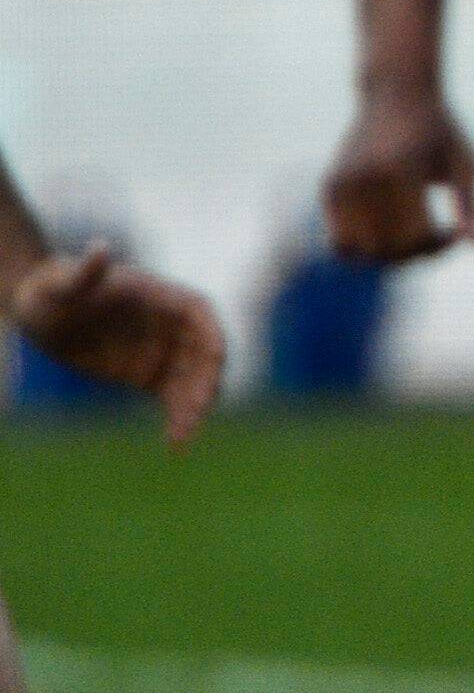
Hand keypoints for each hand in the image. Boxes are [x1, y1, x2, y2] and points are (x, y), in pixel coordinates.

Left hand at [12, 243, 225, 440]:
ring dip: (196, 410)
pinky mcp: (151, 378)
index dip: (213, 338)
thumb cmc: (49, 289)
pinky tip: (176, 443)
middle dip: (206, 383)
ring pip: (195, 384)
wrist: (38, 314)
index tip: (216, 362)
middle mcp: (172, 328)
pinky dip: (181, 421)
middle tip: (195, 410)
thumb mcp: (62, 283)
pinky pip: (176, 402)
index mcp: (162, 298)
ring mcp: (165, 354)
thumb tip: (101, 248)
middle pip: (205, 357)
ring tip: (183, 436)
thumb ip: (85, 271)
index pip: (202, 317)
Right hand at [324, 84, 473, 262]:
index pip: (415, 236)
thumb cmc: (441, 130)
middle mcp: (364, 177)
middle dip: (417, 254)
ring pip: (360, 252)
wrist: (397, 93)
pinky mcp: (328, 186)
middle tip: (435, 235)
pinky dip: (362, 248)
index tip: (453, 231)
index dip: (440, 245)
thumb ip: (471, 206)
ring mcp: (341, 182)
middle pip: (387, 249)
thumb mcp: (466, 162)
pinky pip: (339, 243)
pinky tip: (387, 231)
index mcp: (401, 169)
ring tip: (410, 236)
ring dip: (388, 256)